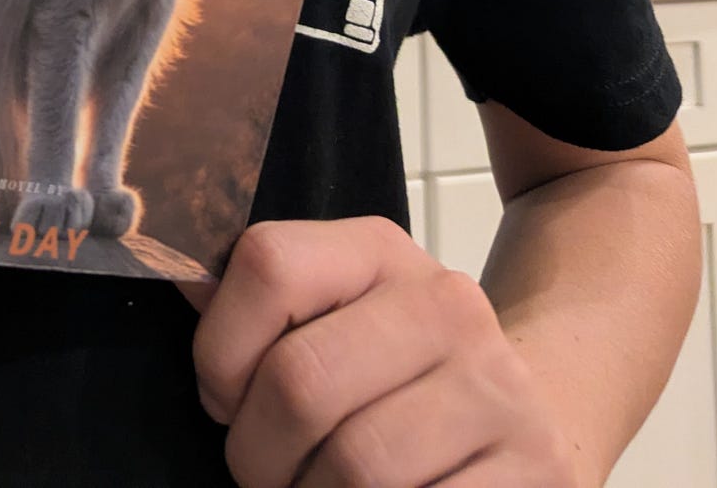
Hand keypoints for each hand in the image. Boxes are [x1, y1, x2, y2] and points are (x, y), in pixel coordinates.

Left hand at [188, 217, 580, 485]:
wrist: (533, 409)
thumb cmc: (400, 371)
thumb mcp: (337, 311)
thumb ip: (262, 304)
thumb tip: (180, 276)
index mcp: (379, 251)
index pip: (268, 265)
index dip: (220, 350)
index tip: (224, 399)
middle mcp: (445, 304)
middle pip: (300, 381)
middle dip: (257, 454)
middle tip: (264, 475)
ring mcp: (497, 389)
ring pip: (355, 464)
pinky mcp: (536, 469)